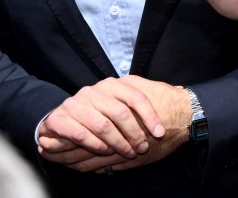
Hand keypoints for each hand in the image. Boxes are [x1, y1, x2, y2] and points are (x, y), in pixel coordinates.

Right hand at [36, 76, 167, 169]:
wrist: (59, 120)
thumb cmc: (97, 113)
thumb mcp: (120, 102)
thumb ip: (141, 99)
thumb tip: (178, 89)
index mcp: (111, 84)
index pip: (136, 97)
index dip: (150, 116)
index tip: (160, 132)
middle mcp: (93, 91)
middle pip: (120, 112)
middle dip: (134, 133)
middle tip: (143, 148)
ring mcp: (75, 103)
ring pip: (103, 125)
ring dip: (118, 143)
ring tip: (129, 153)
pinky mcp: (59, 119)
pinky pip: (81, 134)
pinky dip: (96, 145)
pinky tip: (106, 152)